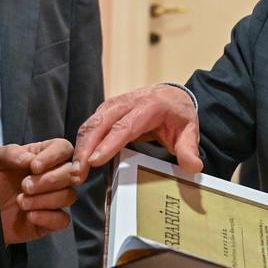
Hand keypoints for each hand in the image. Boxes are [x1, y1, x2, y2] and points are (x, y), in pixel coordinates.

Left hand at [0, 137, 81, 242]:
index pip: (64, 148)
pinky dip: (48, 218)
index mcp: (41, 156)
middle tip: (25, 186)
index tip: (34, 167)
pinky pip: (63, 220)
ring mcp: (52, 199)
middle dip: (50, 180)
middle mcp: (51, 176)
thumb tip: (31, 159)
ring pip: (69, 196)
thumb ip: (10, 154)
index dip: (54, 157)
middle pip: (72, 173)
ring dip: (45, 200)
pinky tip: (29, 216)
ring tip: (20, 202)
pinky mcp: (49, 221)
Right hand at [72, 84, 202, 175]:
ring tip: (75, 171)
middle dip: (86, 147)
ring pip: (91, 123)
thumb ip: (189, 149)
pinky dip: (82, 142)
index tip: (94, 161)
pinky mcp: (106, 110)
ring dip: (80, 146)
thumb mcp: (189, 131)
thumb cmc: (179, 115)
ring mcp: (114, 104)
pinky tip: (79, 160)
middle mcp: (128, 101)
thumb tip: (192, 166)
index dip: (108, 144)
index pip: (125, 126)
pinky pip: (90, 124)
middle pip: (101, 123)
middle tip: (78, 172)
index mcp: (150, 106)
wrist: (173, 95)